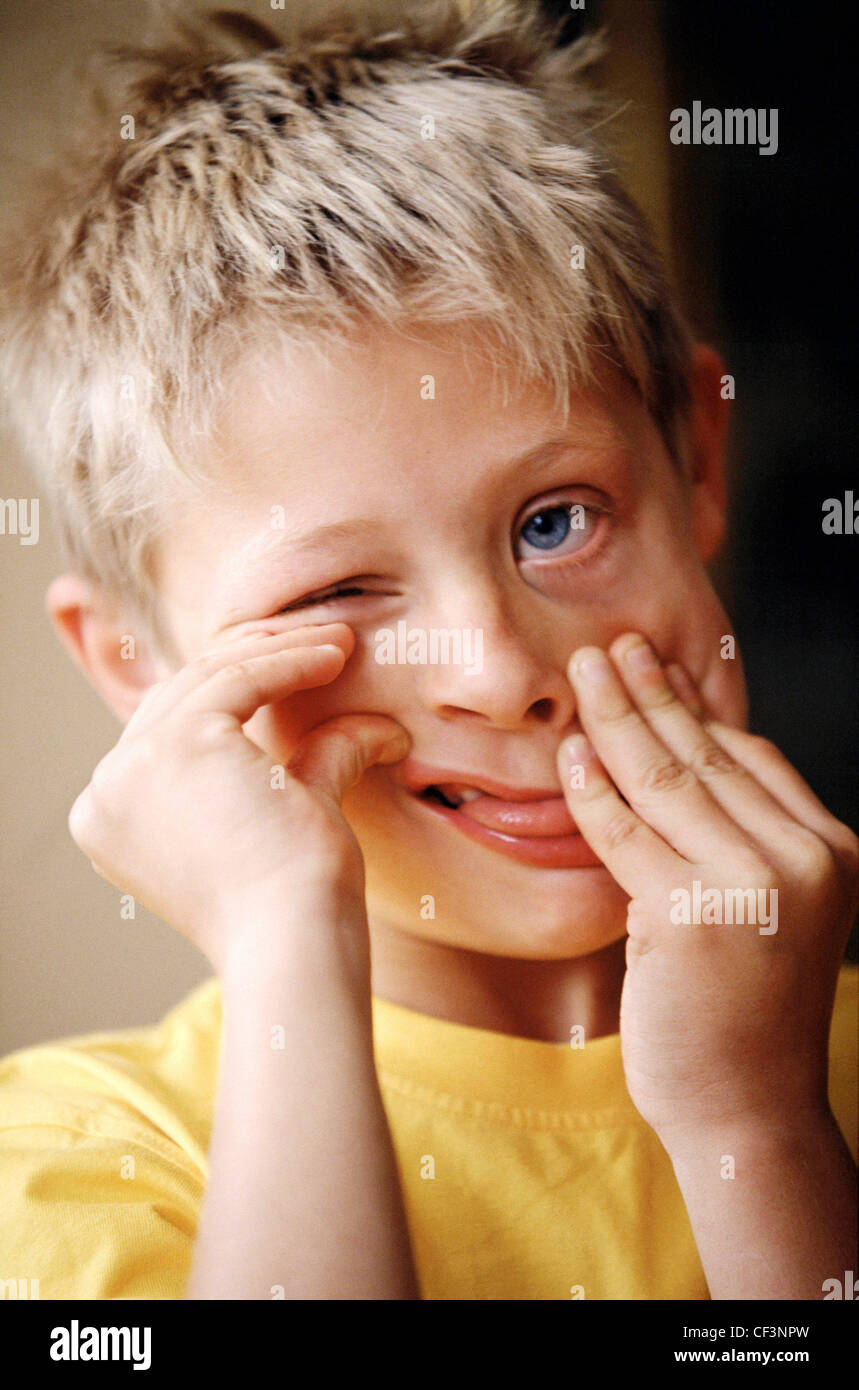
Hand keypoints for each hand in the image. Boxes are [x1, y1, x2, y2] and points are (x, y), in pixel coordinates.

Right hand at [68, 622, 409, 977]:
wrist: (297, 942)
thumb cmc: (296, 905)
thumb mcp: (290, 816)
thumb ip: (310, 763)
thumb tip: (375, 728)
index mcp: (114, 817)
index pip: (171, 728)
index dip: (237, 689)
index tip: (301, 668)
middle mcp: (107, 790)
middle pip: (184, 694)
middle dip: (258, 659)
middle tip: (325, 645)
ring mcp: (132, 767)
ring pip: (210, 677)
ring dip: (280, 651)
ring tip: (341, 646)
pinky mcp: (174, 746)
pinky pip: (238, 678)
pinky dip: (288, 660)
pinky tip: (335, 658)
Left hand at [557, 633, 858, 1142]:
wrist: (747, 1112)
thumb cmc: (744, 1015)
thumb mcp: (765, 912)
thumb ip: (738, 841)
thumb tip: (683, 758)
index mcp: (831, 851)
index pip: (751, 756)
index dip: (696, 706)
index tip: (657, 668)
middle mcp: (804, 858)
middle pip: (708, 754)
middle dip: (650, 692)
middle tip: (609, 647)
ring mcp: (754, 884)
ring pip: (667, 780)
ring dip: (617, 718)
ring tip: (584, 675)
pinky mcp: (693, 914)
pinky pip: (627, 834)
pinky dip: (593, 791)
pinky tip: (571, 754)